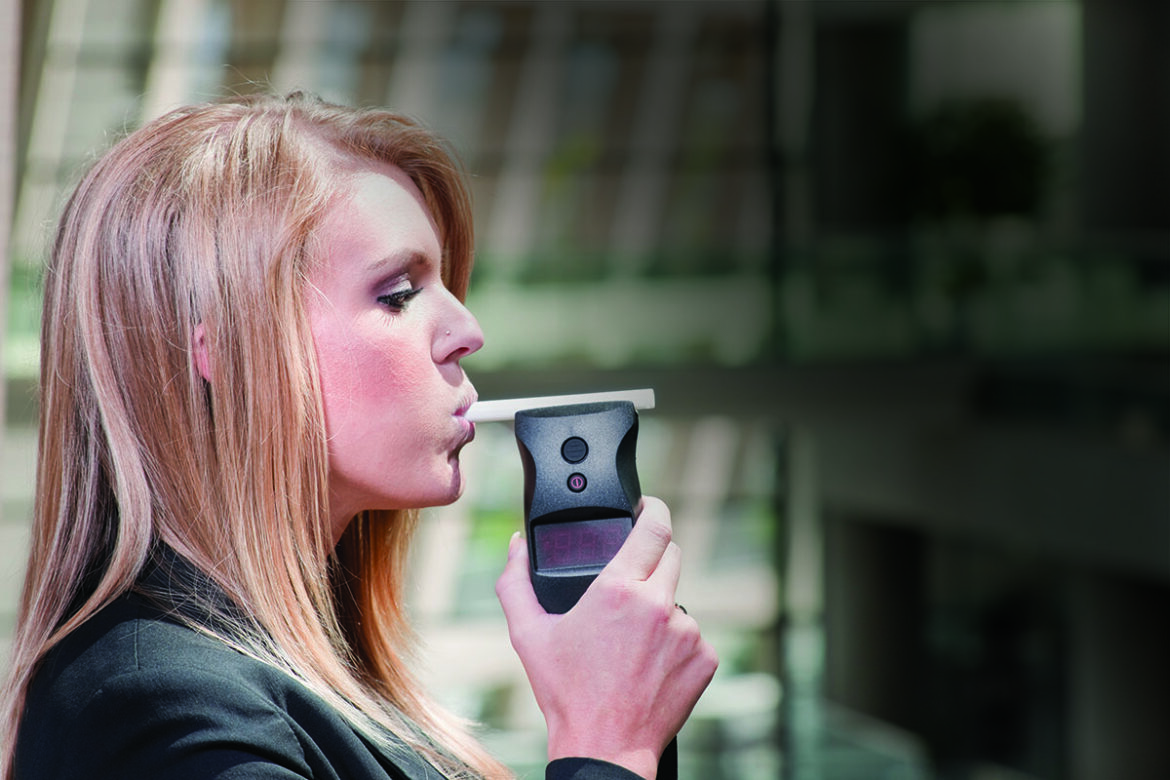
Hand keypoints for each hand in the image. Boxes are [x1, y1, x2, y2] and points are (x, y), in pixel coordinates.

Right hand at [495, 497, 718, 778]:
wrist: (604, 747)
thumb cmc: (566, 693)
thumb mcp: (528, 635)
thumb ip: (516, 582)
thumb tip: (516, 546)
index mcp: (618, 589)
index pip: (653, 526)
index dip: (652, 508)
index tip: (648, 507)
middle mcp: (658, 604)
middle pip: (671, 554)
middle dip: (652, 559)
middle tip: (630, 581)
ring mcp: (686, 632)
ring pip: (678, 598)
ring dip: (661, 607)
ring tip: (632, 639)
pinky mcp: (704, 658)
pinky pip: (694, 635)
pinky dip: (676, 642)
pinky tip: (649, 663)